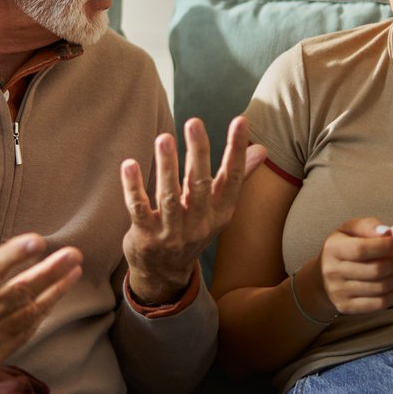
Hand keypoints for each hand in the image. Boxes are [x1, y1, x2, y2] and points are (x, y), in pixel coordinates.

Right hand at [0, 198, 82, 366]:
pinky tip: (54, 297)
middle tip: (73, 254)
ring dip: (54, 292)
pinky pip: (23, 332)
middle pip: (20, 293)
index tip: (38, 240)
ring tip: (74, 272)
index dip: (16, 255)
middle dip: (50, 272)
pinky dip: (40, 314)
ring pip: (28, 314)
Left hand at [121, 117, 248, 304]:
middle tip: (194, 122)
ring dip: (167, 167)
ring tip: (163, 138)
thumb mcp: (218, 208)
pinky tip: (129, 164)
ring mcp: (171, 232)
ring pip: (169, 197)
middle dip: (198, 153)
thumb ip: (237, 176)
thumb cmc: (193, 228)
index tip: (240, 121)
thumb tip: (263, 149)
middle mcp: (199, 223)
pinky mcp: (146, 237)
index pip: (232, 178)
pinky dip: (134, 187)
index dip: (236, 150)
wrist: (164, 273)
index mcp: (219, 212)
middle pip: (200, 185)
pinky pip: (139, 208)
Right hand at [318, 217, 392, 315]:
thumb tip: (387, 232)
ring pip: (380, 287)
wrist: (321, 279)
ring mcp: (338, 292)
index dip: (385, 245)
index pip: (362, 249)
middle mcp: (332, 271)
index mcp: (332, 248)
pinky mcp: (346, 307)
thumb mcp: (349, 230)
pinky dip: (391, 294)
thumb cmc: (342, 249)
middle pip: (376, 270)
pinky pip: (379, 303)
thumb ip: (368, 226)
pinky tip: (390, 285)